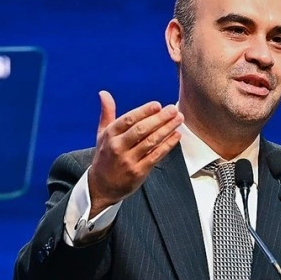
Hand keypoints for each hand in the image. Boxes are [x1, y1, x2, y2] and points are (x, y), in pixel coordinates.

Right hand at [87, 91, 183, 217]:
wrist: (101, 186)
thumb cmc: (105, 156)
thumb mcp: (102, 134)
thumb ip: (107, 113)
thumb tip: (104, 93)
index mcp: (110, 135)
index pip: (128, 119)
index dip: (144, 111)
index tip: (157, 105)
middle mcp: (118, 147)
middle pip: (141, 129)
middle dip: (159, 118)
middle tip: (173, 109)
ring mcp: (128, 160)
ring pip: (151, 142)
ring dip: (167, 129)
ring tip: (178, 119)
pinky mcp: (138, 171)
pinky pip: (156, 156)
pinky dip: (168, 145)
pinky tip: (176, 135)